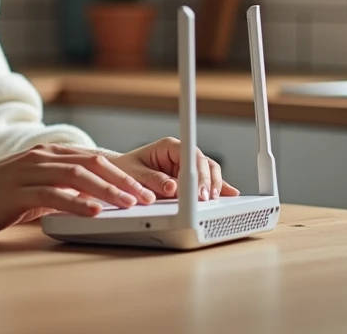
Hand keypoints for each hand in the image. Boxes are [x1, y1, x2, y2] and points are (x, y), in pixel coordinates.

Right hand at [0, 143, 156, 235]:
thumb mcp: (35, 187)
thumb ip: (63, 189)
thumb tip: (95, 200)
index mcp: (50, 153)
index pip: (97, 159)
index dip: (126, 173)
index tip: (150, 189)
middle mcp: (43, 156)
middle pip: (94, 163)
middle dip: (126, 180)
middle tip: (151, 196)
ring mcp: (29, 171)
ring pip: (77, 176)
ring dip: (108, 191)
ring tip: (130, 205)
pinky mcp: (16, 191)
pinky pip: (51, 194)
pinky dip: (76, 203)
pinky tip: (93, 212)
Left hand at [109, 137, 239, 201]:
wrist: (117, 174)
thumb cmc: (124, 169)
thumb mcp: (135, 175)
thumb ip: (153, 180)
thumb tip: (173, 187)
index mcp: (169, 146)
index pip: (191, 155)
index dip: (198, 172)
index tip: (200, 189)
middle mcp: (180, 154)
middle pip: (204, 163)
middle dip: (208, 181)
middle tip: (206, 199)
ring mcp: (185, 166)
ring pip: (208, 172)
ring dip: (214, 185)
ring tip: (213, 200)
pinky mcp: (187, 179)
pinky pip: (205, 182)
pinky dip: (216, 188)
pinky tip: (229, 194)